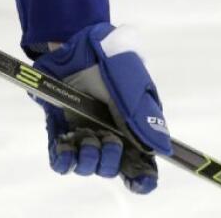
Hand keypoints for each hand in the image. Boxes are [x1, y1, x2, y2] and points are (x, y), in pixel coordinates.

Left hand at [33, 23, 171, 192]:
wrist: (76, 39)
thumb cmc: (110, 59)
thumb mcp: (131, 85)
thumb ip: (143, 117)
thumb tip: (161, 151)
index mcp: (133, 126)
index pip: (141, 163)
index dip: (142, 178)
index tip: (139, 181)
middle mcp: (109, 132)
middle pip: (113, 168)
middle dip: (111, 163)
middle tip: (108, 142)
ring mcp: (84, 130)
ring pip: (87, 166)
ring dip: (89, 161)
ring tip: (87, 141)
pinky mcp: (60, 126)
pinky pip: (61, 157)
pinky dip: (63, 162)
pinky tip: (66, 154)